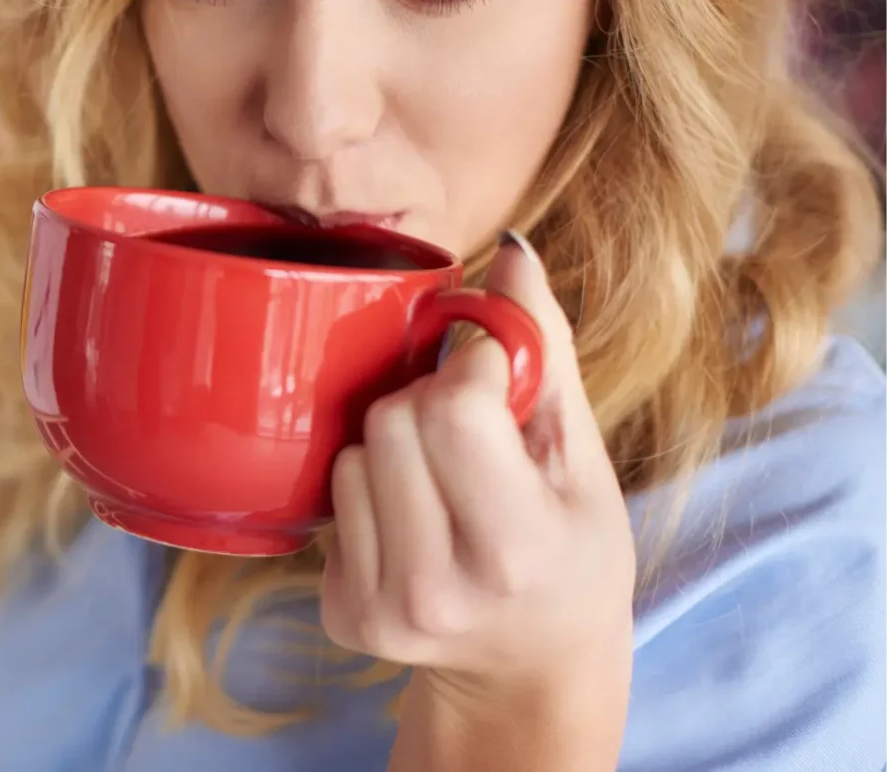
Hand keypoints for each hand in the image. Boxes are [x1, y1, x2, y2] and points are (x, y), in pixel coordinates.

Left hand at [321, 234, 634, 737]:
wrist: (532, 667)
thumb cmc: (573, 554)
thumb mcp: (582, 458)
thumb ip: (544, 346)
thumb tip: (509, 249)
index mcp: (516, 550)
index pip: (452, 409)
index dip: (472, 369)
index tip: (494, 380)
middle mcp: (438, 590)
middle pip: (393, 419)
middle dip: (431, 400)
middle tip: (470, 432)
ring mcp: (381, 609)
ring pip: (355, 451)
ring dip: (396, 442)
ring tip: (442, 477)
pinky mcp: (341, 614)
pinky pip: (334, 496)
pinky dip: (373, 483)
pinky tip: (413, 512)